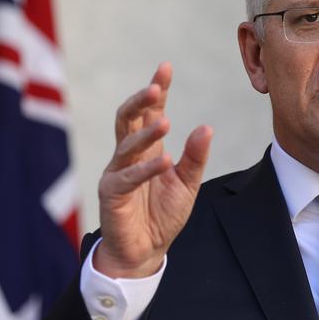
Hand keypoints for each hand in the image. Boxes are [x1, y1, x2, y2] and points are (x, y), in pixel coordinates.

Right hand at [94, 62, 212, 277]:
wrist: (146, 251)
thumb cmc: (163, 214)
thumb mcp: (187, 183)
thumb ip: (195, 157)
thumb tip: (206, 127)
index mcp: (148, 148)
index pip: (151, 113)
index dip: (157, 90)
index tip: (165, 67)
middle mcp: (129, 156)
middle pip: (128, 119)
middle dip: (141, 101)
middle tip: (156, 88)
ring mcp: (118, 173)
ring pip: (126, 144)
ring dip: (147, 132)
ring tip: (166, 121)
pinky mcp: (112, 194)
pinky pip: (127, 178)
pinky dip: (146, 169)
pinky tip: (163, 161)